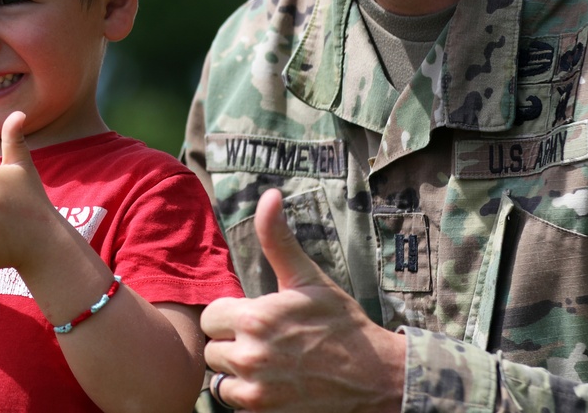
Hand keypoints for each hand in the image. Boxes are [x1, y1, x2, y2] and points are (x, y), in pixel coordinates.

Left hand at [201, 189, 404, 412]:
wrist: (377, 379)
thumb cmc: (341, 325)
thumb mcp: (308, 278)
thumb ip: (277, 238)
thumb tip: (269, 195)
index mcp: (256, 318)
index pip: (210, 317)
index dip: (230, 316)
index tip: (253, 317)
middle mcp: (250, 357)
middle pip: (212, 349)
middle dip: (231, 343)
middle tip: (263, 341)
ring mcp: (256, 392)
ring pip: (220, 378)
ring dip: (236, 372)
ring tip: (266, 363)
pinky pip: (234, 404)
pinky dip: (247, 396)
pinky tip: (272, 385)